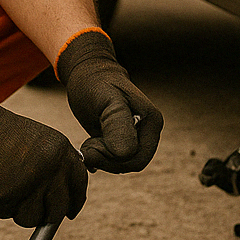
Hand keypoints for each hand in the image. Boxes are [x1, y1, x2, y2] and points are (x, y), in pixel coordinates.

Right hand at [0, 85, 87, 226]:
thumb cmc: (3, 134)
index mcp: (62, 151)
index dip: (75, 202)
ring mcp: (31, 183)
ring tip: (7, 188)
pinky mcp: (8, 195)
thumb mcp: (41, 142)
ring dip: (19, 210)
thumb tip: (64, 203)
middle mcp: (52, 168)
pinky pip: (6, 213)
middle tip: (33, 209)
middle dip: (45, 215)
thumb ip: (57, 167)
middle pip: (57, 210)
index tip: (70, 213)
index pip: (79, 184)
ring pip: (31, 218)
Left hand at [57, 30, 162, 172]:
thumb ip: (116, 124)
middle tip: (87, 145)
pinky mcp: (129, 139)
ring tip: (89, 142)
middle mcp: (151, 130)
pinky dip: (103, 158)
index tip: (89, 142)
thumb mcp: (106, 100)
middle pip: (133, 164)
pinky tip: (92, 146)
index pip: (136, 159)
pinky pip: (120, 160)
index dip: (111, 158)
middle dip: (107, 160)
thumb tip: (125, 153)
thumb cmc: (96, 83)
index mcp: (152, 121)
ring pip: (125, 164)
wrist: (89, 75)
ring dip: (104, 159)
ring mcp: (141, 135)